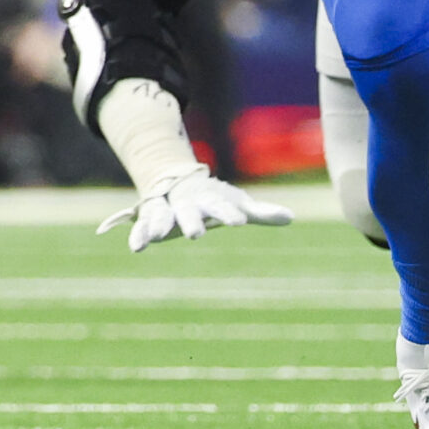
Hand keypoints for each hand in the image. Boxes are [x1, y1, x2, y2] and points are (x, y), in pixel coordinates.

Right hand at [97, 165, 295, 251]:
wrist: (179, 181)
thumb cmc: (216, 199)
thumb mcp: (237, 203)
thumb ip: (261, 212)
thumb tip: (292, 218)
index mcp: (211, 198)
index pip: (222, 205)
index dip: (229, 213)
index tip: (239, 222)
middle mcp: (188, 202)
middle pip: (190, 211)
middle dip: (192, 222)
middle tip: (196, 235)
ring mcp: (167, 209)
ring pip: (162, 216)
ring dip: (160, 225)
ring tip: (159, 237)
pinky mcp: (149, 218)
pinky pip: (141, 226)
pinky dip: (138, 235)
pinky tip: (137, 248)